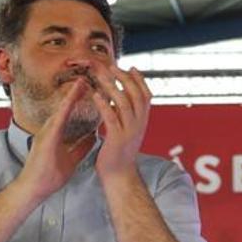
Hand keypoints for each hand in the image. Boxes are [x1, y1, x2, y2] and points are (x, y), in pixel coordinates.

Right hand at [19, 79, 95, 200]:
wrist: (34, 189)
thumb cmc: (49, 175)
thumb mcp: (72, 158)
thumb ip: (82, 147)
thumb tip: (94, 137)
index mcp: (57, 133)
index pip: (70, 112)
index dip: (79, 100)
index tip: (90, 87)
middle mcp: (51, 129)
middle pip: (65, 107)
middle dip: (76, 92)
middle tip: (87, 77)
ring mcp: (46, 132)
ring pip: (61, 109)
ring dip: (71, 96)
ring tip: (81, 81)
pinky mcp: (45, 138)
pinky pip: (57, 120)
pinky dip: (65, 109)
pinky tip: (71, 99)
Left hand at [91, 65, 152, 181]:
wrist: (119, 175)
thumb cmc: (120, 152)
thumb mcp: (128, 130)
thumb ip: (127, 115)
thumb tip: (122, 98)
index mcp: (143, 120)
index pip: (146, 94)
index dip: (139, 80)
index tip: (130, 67)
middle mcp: (140, 123)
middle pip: (135, 94)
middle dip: (123, 78)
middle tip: (111, 66)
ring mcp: (130, 131)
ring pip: (124, 103)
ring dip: (112, 87)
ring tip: (101, 75)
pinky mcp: (117, 138)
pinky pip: (111, 118)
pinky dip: (104, 104)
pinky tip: (95, 95)